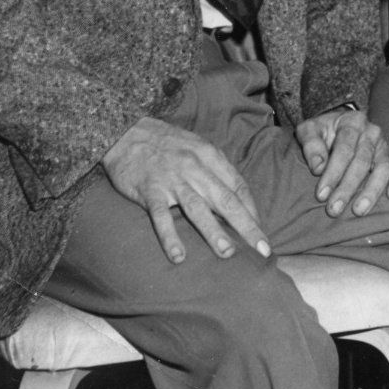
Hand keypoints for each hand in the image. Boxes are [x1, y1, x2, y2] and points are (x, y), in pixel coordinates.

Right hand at [102, 116, 268, 264]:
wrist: (126, 132)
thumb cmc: (168, 143)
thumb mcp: (198, 147)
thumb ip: (216, 170)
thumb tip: (236, 197)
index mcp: (210, 156)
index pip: (238, 186)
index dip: (252, 209)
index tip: (260, 231)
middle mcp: (196, 168)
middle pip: (226, 199)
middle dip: (246, 225)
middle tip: (262, 248)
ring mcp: (172, 179)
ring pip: (197, 208)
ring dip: (213, 231)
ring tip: (227, 253)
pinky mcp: (149, 190)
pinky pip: (161, 216)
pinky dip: (170, 236)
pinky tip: (178, 256)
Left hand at [296, 108, 388, 215]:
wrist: (339, 125)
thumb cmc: (322, 132)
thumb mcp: (309, 130)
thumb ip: (311, 145)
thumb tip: (318, 168)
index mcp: (352, 122)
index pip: (344, 149)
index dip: (333, 173)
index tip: (321, 195)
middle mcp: (372, 133)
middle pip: (363, 161)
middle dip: (348, 187)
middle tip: (334, 209)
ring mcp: (385, 145)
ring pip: (384, 167)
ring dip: (372, 190)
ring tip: (359, 210)